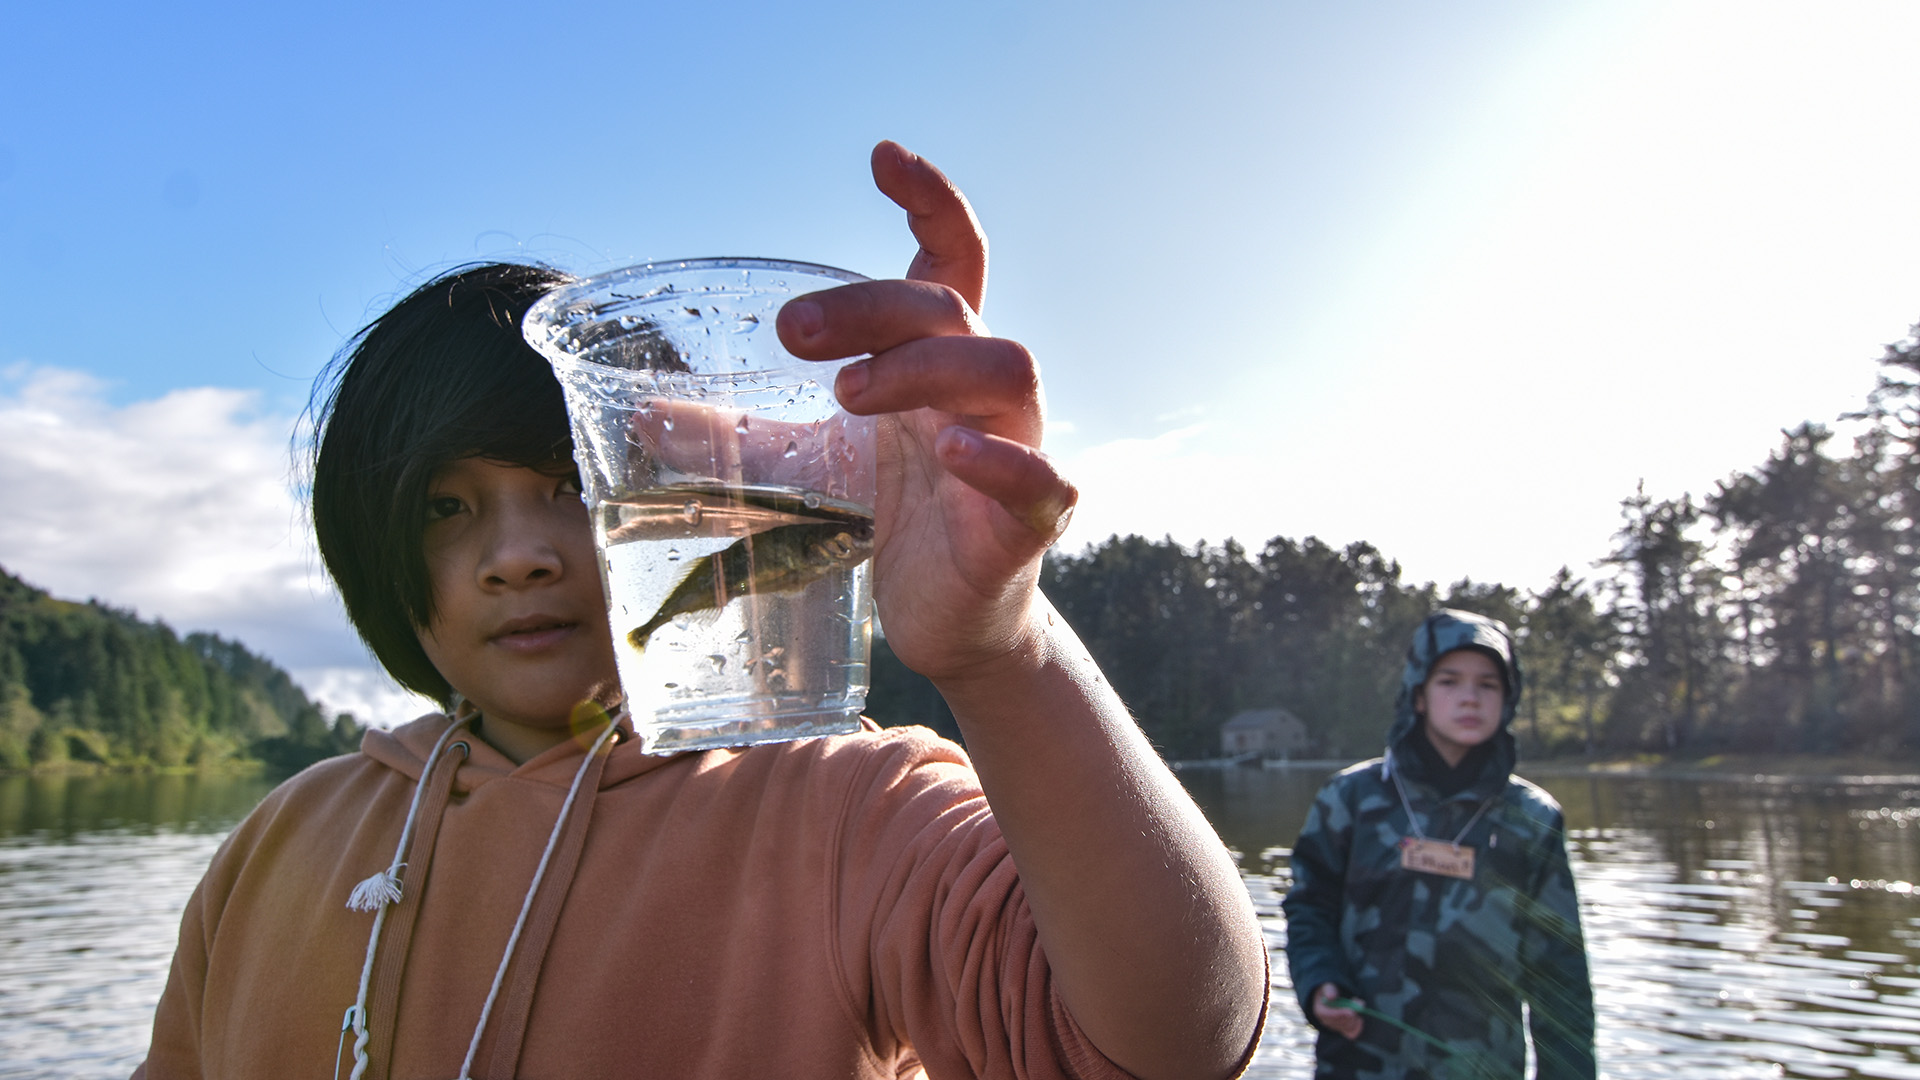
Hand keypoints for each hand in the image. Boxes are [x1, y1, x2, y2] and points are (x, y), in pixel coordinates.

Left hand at [775, 141, 1075, 682]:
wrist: (947, 626)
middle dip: (872, 306)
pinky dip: (1000, 460)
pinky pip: (1039, 478)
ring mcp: (1016, 450)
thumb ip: (738, 435)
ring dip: (924, 367)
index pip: (952, 259)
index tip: (881, 158)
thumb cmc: (892, 526)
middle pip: (951, 309)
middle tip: (794, 333)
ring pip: (1006, 368)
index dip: (929, 200)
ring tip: (846, 395)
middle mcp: (982, 393)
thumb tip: (644, 415)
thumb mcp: (804, 469)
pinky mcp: (1029, 520)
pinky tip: (951, 451)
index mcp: (935, 363)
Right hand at [1313, 983, 1363, 1040]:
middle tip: (1361, 1003)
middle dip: (1351, 1014)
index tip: (1351, 1011)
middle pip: (1338, 1023)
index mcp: (1319, 1010)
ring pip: (1346, 1027)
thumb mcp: (1328, 987)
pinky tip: (1360, 1018)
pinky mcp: (1344, 1030)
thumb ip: (1330, 990)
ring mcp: (1335, 1027)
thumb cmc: (1330, 991)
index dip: (1339, 1014)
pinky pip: (1351, 1033)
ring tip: (1360, 1004)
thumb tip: (1331, 996)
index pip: (1327, 1015)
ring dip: (1355, 1017)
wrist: (1334, 997)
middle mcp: (1326, 1021)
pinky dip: (1357, 1027)